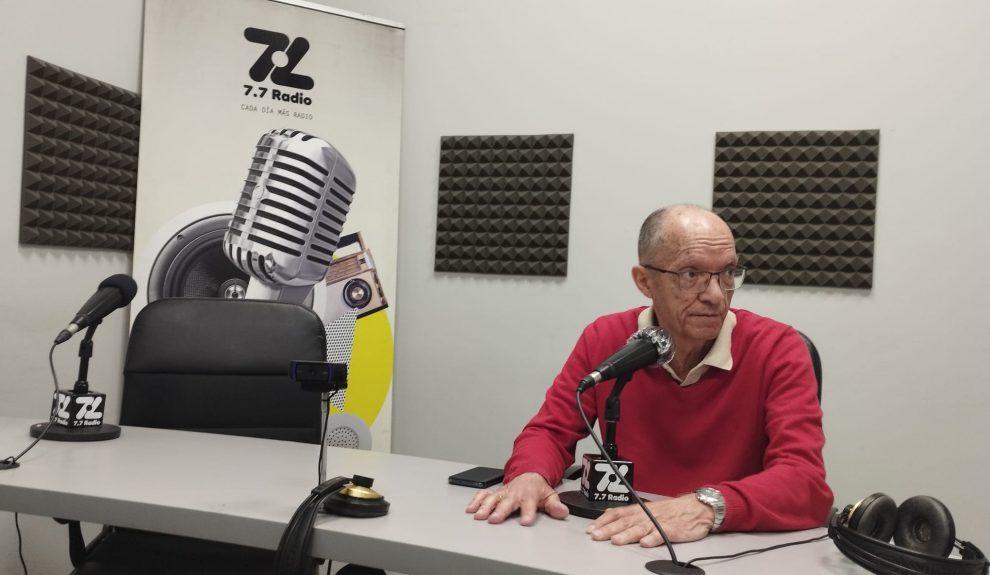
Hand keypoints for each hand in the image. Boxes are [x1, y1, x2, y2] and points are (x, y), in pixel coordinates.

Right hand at [465, 472, 569, 525]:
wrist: (529, 474)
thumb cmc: (537, 489)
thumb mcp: (550, 495)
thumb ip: (555, 505)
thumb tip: (563, 512)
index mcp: (529, 495)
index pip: (529, 504)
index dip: (527, 513)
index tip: (525, 521)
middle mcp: (514, 493)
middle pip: (507, 502)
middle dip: (500, 510)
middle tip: (494, 519)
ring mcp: (503, 492)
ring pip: (493, 498)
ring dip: (485, 506)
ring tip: (479, 516)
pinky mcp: (495, 492)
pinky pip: (484, 494)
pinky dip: (476, 500)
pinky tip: (470, 508)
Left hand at [587, 493, 713, 546]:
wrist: (698, 507)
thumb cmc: (672, 510)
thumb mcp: (648, 508)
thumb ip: (630, 514)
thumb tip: (609, 516)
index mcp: (640, 510)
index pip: (617, 513)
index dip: (603, 521)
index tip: (591, 529)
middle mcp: (647, 515)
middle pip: (626, 522)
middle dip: (609, 529)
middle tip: (596, 536)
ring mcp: (661, 522)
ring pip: (641, 528)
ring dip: (627, 534)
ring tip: (616, 541)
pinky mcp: (675, 530)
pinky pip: (663, 534)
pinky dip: (654, 538)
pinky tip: (646, 543)